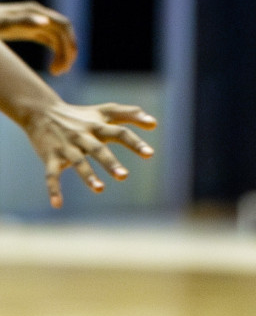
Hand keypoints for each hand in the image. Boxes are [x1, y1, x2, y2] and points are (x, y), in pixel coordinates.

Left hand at [0, 2, 75, 74]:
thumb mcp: (3, 25)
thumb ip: (22, 21)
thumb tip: (46, 22)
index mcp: (35, 12)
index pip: (63, 26)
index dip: (68, 44)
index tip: (61, 66)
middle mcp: (39, 15)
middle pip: (64, 33)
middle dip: (67, 52)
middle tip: (59, 73)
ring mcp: (36, 22)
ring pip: (59, 38)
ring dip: (63, 54)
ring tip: (57, 73)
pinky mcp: (32, 30)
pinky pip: (52, 41)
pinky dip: (56, 53)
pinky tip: (53, 68)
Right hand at [22, 101, 155, 207]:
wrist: (42, 112)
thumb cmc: (81, 115)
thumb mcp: (105, 111)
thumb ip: (130, 114)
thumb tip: (154, 124)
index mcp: (98, 126)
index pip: (120, 132)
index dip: (134, 143)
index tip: (150, 154)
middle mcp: (83, 136)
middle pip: (98, 149)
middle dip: (110, 163)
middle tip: (124, 176)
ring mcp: (66, 147)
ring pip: (77, 162)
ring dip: (87, 176)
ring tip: (100, 189)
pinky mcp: (50, 157)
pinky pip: (51, 174)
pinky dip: (53, 189)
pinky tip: (58, 204)